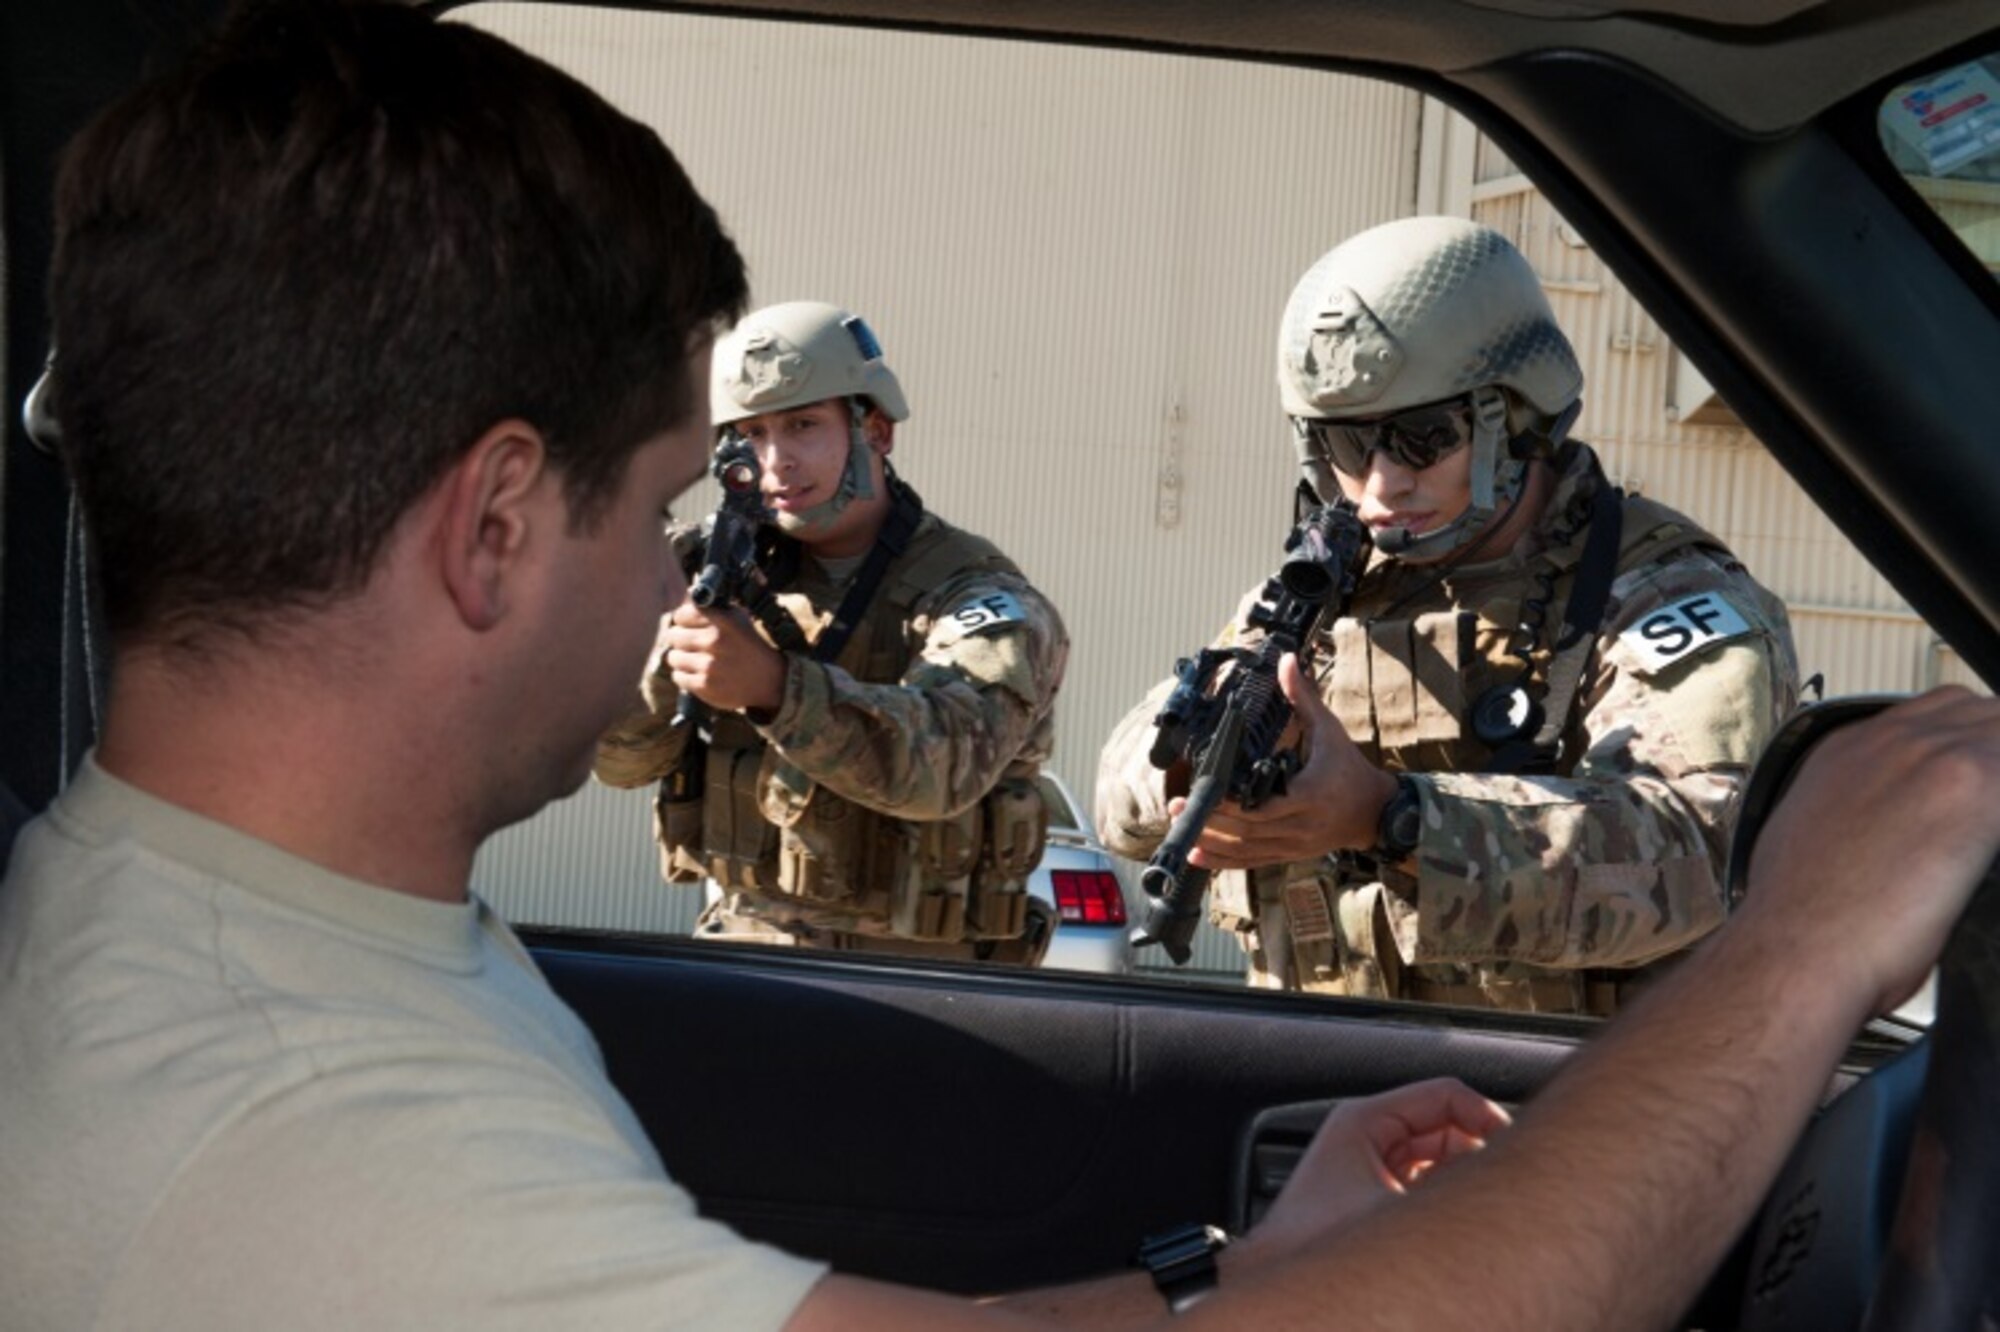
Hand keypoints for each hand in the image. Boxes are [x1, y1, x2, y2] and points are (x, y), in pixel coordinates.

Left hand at [661, 600, 788, 716]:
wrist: (769, 680)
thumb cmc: (750, 646)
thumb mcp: (738, 619)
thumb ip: (713, 607)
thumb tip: (689, 591)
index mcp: (724, 622)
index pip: (682, 614)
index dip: (683, 619)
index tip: (688, 624)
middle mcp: (715, 642)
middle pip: (674, 635)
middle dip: (681, 639)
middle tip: (691, 644)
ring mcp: (709, 665)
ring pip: (673, 657)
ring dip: (681, 658)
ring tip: (695, 660)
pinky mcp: (704, 686)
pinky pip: (678, 677)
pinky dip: (685, 676)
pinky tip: (699, 674)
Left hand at [1180, 654, 1396, 869]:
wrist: (1374, 812)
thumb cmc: (1349, 768)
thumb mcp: (1329, 730)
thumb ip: (1303, 698)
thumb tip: (1287, 661)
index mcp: (1309, 795)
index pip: (1263, 805)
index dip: (1231, 804)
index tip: (1206, 790)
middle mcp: (1300, 825)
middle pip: (1247, 830)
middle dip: (1210, 820)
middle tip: (1178, 804)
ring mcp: (1293, 845)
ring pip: (1245, 850)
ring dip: (1210, 842)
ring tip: (1180, 826)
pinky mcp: (1288, 855)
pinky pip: (1251, 862)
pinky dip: (1223, 862)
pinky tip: (1197, 856)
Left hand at [1245, 1077, 1509, 1264]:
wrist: (1278, 1283)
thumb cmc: (1319, 1240)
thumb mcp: (1400, 1207)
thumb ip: (1454, 1178)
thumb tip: (1497, 1164)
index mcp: (1367, 1120)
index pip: (1446, 1095)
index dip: (1487, 1117)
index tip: (1514, 1149)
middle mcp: (1369, 1134)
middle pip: (1447, 1125)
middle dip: (1478, 1151)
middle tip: (1500, 1184)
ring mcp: (1373, 1163)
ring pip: (1440, 1157)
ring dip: (1463, 1177)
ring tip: (1475, 1206)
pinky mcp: (1375, 1193)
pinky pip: (1425, 1181)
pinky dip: (1446, 1195)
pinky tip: (1455, 1221)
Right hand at [1743, 687, 1999, 1014]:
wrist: (1796, 947)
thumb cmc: (1798, 920)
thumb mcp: (1806, 838)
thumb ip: (1851, 814)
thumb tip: (1883, 836)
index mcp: (1846, 749)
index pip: (1934, 714)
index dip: (1964, 745)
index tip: (1973, 788)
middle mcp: (1889, 740)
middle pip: (1980, 712)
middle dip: (1994, 753)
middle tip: (1987, 812)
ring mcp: (1933, 756)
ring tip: (1988, 830)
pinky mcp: (1973, 787)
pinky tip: (1992, 849)